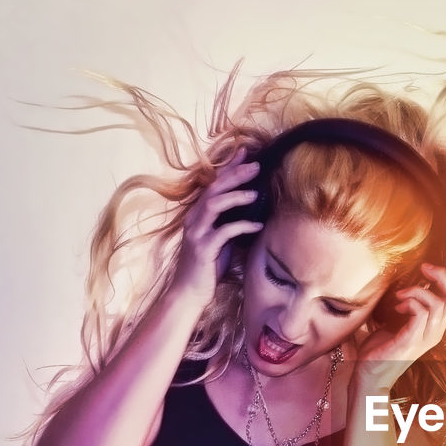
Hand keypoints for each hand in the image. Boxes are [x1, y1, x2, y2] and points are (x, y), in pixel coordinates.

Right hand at [169, 151, 262, 306]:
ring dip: (236, 196)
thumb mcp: (220, 241)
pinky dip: (241, 226)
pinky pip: (223, 232)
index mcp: (198, 215)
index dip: (229, 168)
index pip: (214, 185)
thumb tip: (251, 211)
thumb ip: (229, 224)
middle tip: (256, 165)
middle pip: (213, 189)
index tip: (245, 153)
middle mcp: (195, 219)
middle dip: (235, 175)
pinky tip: (257, 226)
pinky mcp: (203, 249)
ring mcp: (197, 233)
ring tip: (255, 192)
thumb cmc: (207, 268)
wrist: (189, 293)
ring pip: (214, 205)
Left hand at [352, 254, 445, 392]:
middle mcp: (436, 332)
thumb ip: (408, 305)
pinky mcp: (411, 342)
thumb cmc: (381, 348)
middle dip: (443, 275)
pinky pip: (421, 314)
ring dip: (419, 290)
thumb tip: (408, 280)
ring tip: (402, 292)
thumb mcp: (398, 321)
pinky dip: (410, 302)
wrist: (370, 375)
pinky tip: (398, 305)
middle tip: (425, 265)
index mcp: (436, 326)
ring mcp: (426, 338)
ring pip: (438, 303)